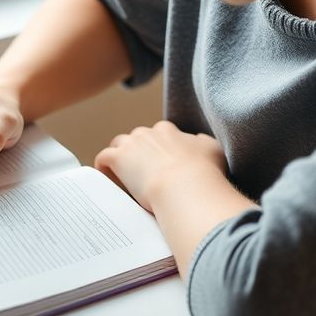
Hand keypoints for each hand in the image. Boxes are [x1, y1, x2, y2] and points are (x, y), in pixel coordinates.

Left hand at [94, 121, 227, 212]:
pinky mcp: (118, 158)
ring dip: (120, 157)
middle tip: (143, 172)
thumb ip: (202, 142)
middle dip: (138, 153)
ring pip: (118, 145)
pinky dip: (103, 166)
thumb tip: (198, 141)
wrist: (186, 185)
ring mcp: (130, 145)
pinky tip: (106, 176)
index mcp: (167, 130)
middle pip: (137, 139)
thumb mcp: (213, 149)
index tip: (160, 163)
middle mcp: (147, 133)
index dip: (157, 150)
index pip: (158, 135)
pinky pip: (104, 157)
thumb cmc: (203, 171)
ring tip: (122, 174)